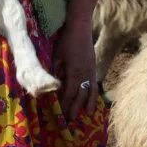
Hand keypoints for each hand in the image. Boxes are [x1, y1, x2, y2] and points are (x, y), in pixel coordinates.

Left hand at [52, 0, 100, 119]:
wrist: (81, 26)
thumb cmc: (66, 39)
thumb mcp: (57, 55)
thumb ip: (56, 71)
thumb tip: (52, 85)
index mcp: (74, 70)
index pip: (69, 91)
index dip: (65, 103)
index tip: (60, 112)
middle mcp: (85, 73)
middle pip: (80, 95)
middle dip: (74, 108)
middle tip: (69, 120)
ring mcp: (91, 71)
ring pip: (89, 92)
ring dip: (84, 104)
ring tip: (83, 116)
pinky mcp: (94, 68)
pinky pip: (94, 86)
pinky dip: (93, 96)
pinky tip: (92, 104)